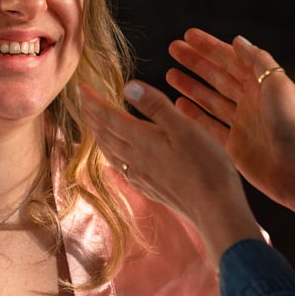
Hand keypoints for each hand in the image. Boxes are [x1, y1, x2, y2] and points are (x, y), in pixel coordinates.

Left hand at [79, 81, 261, 263]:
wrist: (214, 209)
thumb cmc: (205, 165)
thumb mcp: (184, 127)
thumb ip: (156, 106)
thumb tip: (127, 87)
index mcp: (141, 139)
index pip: (108, 116)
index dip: (92, 101)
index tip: (80, 87)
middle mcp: (135, 158)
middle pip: (104, 134)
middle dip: (92, 115)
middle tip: (83, 101)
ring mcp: (140, 175)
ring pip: (110, 152)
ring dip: (99, 136)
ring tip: (94, 125)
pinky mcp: (149, 187)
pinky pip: (121, 167)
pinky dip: (112, 155)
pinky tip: (116, 158)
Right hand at [167, 30, 294, 248]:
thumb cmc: (293, 123)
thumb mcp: (277, 83)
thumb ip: (257, 60)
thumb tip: (237, 40)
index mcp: (263, 83)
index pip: (232, 59)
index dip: (210, 46)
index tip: (188, 35)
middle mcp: (252, 100)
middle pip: (218, 76)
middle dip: (196, 62)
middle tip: (173, 48)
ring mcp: (242, 122)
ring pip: (211, 98)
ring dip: (191, 85)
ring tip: (170, 73)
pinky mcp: (235, 144)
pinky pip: (210, 124)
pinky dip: (195, 113)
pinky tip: (179, 103)